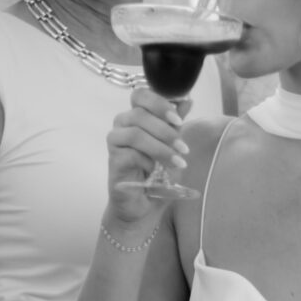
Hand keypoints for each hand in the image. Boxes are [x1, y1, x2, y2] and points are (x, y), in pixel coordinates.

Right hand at [105, 85, 187, 231]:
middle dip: (165, 130)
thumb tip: (187, 100)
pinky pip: (130, 153)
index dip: (159, 103)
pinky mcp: (113, 161)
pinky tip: (156, 171)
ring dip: (160, 147)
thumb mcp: (172, 146)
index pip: (140, 95)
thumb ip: (175, 124)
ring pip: (135, 133)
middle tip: (183, 148)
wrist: (145, 205)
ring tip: (178, 162)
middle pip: (139, 113)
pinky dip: (148, 161)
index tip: (178, 119)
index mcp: (136, 116)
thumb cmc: (157, 174)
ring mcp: (115, 142)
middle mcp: (122, 125)